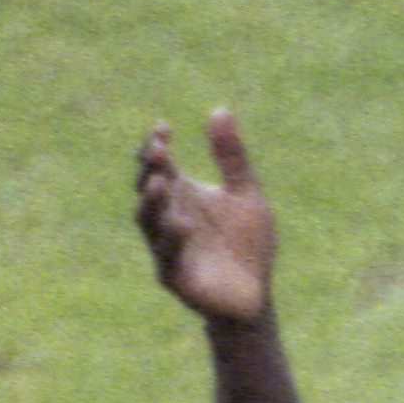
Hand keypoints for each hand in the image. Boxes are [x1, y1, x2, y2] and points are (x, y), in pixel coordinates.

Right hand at [134, 108, 275, 322]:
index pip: (158, 165)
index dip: (154, 146)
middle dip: (149, 169)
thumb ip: (232, 157)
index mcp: (181, 194)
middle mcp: (167, 216)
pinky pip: (167, 256)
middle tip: (156, 150)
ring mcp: (167, 246)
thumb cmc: (247, 244)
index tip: (163, 129)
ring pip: (149, 221)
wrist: (256, 294)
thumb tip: (220, 109)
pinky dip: (172, 239)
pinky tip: (182, 223)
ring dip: (153, 201)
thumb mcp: (245, 193)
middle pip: (148, 189)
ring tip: (161, 182)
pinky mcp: (175, 275)